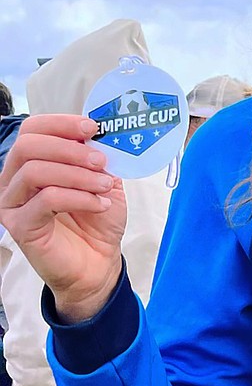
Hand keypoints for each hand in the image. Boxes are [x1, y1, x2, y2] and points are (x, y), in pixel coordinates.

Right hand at [0, 115, 125, 319]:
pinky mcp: (21, 226)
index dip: (61, 123)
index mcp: (33, 163)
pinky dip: (79, 197)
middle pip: (27, 146)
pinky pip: (46, 200)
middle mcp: (15, 181)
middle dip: (69, 148)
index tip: (92, 127)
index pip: (33, 130)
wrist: (99, 262)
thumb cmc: (97, 220)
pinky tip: (99, 204)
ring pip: (35, 172)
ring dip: (77, 174)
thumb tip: (101, 134)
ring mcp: (14, 204)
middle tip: (100, 160)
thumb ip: (99, 156)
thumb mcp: (104, 180)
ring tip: (104, 186)